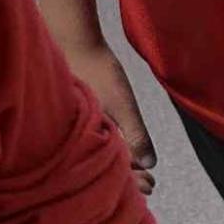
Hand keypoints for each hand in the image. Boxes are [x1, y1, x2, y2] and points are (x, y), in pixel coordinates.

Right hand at [64, 38, 156, 193]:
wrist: (72, 38)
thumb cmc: (96, 68)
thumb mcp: (122, 103)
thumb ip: (136, 134)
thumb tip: (150, 164)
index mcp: (86, 140)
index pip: (111, 173)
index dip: (133, 182)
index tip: (150, 185)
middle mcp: (76, 138)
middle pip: (103, 169)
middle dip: (128, 178)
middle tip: (150, 184)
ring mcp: (75, 127)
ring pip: (98, 156)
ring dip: (119, 165)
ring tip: (141, 172)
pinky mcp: (75, 118)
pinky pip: (92, 142)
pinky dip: (108, 150)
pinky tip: (122, 151)